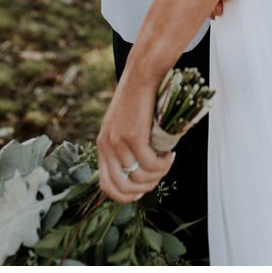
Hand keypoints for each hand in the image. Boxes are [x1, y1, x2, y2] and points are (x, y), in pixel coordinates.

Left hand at [97, 65, 174, 202]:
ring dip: (159, 174)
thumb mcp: (121, 127)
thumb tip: (137, 177)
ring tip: (166, 160)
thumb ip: (123, 150)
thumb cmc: (136, 101)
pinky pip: (151, 164)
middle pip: (124, 188)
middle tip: (158, 175)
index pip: (106, 186)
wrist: (141, 76)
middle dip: (146, 189)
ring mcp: (118, 141)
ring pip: (141, 177)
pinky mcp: (133, 135)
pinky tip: (170, 153)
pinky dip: (164, 164)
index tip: (142, 191)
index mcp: (101, 145)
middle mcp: (106, 145)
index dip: (125, 196)